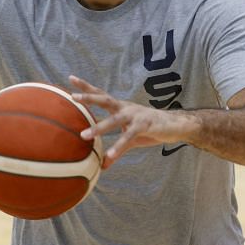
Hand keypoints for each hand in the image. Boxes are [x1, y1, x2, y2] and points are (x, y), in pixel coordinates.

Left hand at [69, 75, 192, 168]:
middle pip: (105, 99)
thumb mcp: (129, 140)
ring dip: (99, 127)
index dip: (86, 86)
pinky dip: (118, 146)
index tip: (70, 78)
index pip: (101, 94)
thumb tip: (102, 166)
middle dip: (89, 97)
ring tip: (84, 135)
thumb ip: (115, 152)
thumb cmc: (149, 128)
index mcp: (120, 107)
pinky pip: (129, 137)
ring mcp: (135, 115)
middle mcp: (125, 108)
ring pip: (114, 120)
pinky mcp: (144, 126)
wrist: (174, 126)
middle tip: (73, 96)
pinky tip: (109, 156)